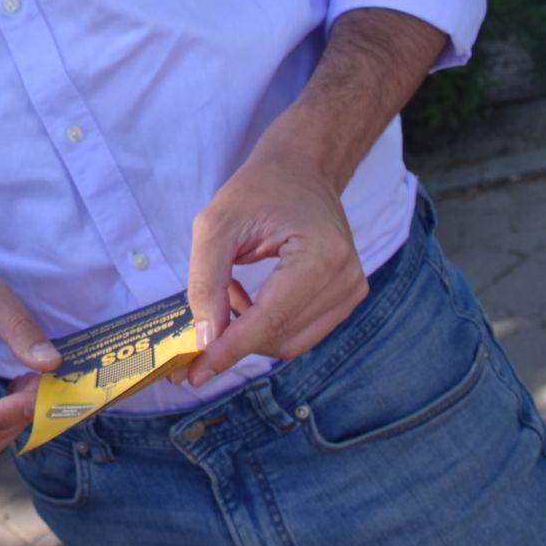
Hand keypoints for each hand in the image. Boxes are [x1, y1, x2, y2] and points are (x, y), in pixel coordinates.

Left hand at [183, 135, 366, 388]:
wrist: (301, 170)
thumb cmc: (257, 191)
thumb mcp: (215, 225)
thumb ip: (206, 283)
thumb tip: (206, 340)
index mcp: (321, 257)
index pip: (269, 322)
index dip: (228, 352)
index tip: (193, 375)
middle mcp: (346, 280)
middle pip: (280, 339)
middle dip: (235, 338)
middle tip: (204, 312)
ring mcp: (352, 291)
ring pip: (290, 343)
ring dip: (251, 329)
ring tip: (230, 290)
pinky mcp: (347, 298)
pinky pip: (300, 332)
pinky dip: (267, 324)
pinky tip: (250, 296)